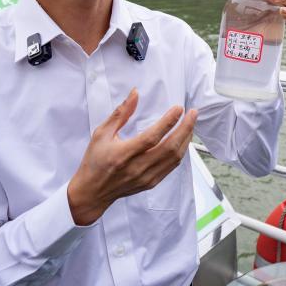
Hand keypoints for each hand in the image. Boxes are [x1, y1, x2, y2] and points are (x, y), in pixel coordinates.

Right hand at [66, 88, 196, 224]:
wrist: (92, 192)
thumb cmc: (95, 161)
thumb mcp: (101, 133)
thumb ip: (120, 114)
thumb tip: (135, 93)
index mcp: (123, 154)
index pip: (152, 137)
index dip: (168, 122)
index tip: (179, 108)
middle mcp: (136, 168)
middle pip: (169, 148)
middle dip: (185, 128)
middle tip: (193, 113)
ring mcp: (146, 177)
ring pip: (174, 158)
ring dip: (186, 139)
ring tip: (191, 124)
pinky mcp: (151, 183)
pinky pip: (171, 166)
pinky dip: (180, 152)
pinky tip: (183, 140)